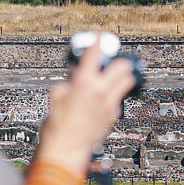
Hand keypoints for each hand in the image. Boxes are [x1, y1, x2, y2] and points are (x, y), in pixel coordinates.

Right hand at [35, 34, 135, 175]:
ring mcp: (110, 104)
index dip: (98, 40)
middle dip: (119, 60)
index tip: (100, 34)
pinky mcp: (113, 116)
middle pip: (122, 66)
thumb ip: (68, 81)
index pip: (94, 54)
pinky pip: (118, 99)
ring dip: (122, 76)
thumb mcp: (56, 95)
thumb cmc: (57, 125)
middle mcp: (101, 91)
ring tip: (113, 77)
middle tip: (113, 60)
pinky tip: (102, 99)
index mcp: (84, 82)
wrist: (65, 150)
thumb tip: (75, 74)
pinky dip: (112, 95)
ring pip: (127, 81)